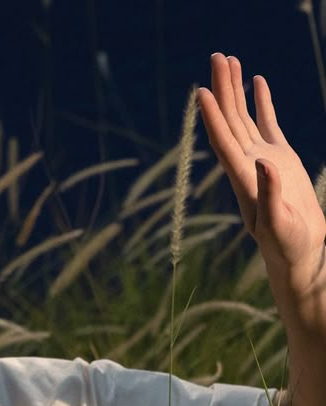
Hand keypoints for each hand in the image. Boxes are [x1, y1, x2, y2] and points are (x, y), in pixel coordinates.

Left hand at [198, 53, 325, 281]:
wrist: (298, 252)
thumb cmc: (286, 244)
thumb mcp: (278, 223)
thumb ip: (270, 194)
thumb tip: (263, 161)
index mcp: (243, 179)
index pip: (223, 142)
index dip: (213, 118)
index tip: (202, 92)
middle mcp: (246, 165)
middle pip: (229, 122)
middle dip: (223, 89)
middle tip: (216, 57)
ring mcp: (262, 159)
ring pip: (244, 118)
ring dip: (236, 90)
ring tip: (229, 60)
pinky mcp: (280, 158)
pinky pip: (267, 123)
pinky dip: (261, 102)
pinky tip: (257, 81)